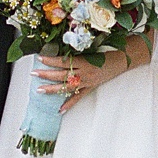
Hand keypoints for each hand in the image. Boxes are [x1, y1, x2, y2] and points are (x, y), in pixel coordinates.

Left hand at [36, 34, 152, 112]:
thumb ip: (77, 50)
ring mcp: (88, 81)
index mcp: (85, 61)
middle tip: (34, 73)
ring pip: (67, 86)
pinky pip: (78, 97)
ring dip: (52, 89)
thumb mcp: (92, 48)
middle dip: (46, 74)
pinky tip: (60, 109)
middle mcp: (85, 73)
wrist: (123, 59)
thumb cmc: (109, 50)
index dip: (51, 60)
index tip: (40, 58)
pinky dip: (69, 103)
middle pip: (62, 75)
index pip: (64, 61)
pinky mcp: (91, 87)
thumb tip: (61, 49)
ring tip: (40, 89)